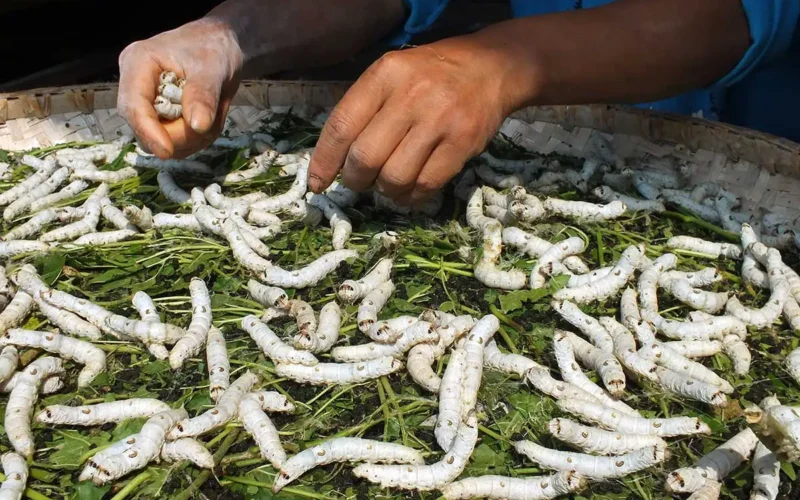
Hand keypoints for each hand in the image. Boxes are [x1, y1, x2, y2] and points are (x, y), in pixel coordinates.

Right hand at [117, 18, 243, 158]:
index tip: (168, 151)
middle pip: (144, 129)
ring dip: (192, 138)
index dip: (148, 132)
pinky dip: (197, 139)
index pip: (133, 106)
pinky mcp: (160, 117)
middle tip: (210, 122)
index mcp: (137, 64)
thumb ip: (203, 95)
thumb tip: (197, 126)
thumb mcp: (212, 67)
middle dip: (178, 135)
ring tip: (214, 114)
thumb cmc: (213, 47)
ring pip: (161, 140)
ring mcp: (147, 104)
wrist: (221, 45)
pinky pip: (175, 142)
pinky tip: (210, 119)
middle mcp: (135, 86)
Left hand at [307, 33, 525, 204]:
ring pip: (394, 178)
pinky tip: (411, 189)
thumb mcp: (392, 75)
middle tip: (361, 182)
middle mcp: (410, 95)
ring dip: (386, 191)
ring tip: (390, 182)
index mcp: (384, 75)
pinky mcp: (463, 143)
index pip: (342, 126)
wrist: (490, 67)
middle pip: (365, 157)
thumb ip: (363, 110)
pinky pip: (426, 185)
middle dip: (356, 180)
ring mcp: (439, 120)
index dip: (324, 162)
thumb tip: (334, 162)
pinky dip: (412, 197)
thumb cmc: (431, 76)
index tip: (317, 184)